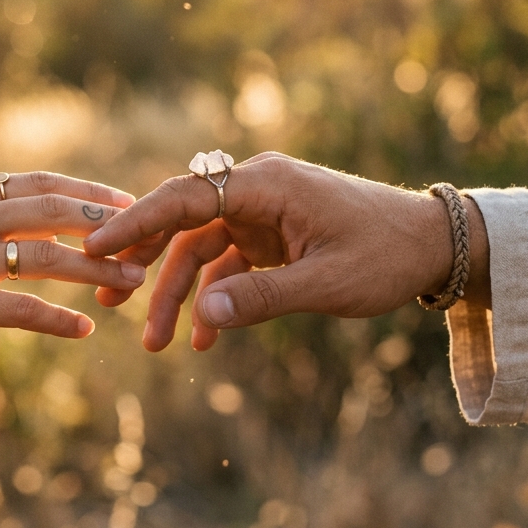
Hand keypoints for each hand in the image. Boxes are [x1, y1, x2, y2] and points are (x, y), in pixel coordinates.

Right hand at [0, 172, 141, 399]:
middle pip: (56, 212)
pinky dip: (58, 320)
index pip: (39, 182)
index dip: (88, 190)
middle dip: (109, 224)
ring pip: (48, 260)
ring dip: (98, 272)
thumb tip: (8, 217)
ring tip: (134, 284)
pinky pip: (20, 310)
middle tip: (147, 236)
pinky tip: (84, 330)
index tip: (125, 199)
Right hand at [84, 152, 489, 350]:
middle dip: (144, 264)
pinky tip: (205, 339)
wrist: (432, 246)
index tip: (94, 246)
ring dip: (177, 293)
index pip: (184, 197)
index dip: (135, 222)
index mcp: (266, 185)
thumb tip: (201, 315)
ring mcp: (261, 214)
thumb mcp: (326, 283)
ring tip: (154, 342)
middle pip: (182, 223)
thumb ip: (262, 298)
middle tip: (108, 301)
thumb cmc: (386, 256)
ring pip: (200, 250)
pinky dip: (215, 299)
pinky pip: (228, 265)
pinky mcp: (270, 236)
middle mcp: (255, 191)